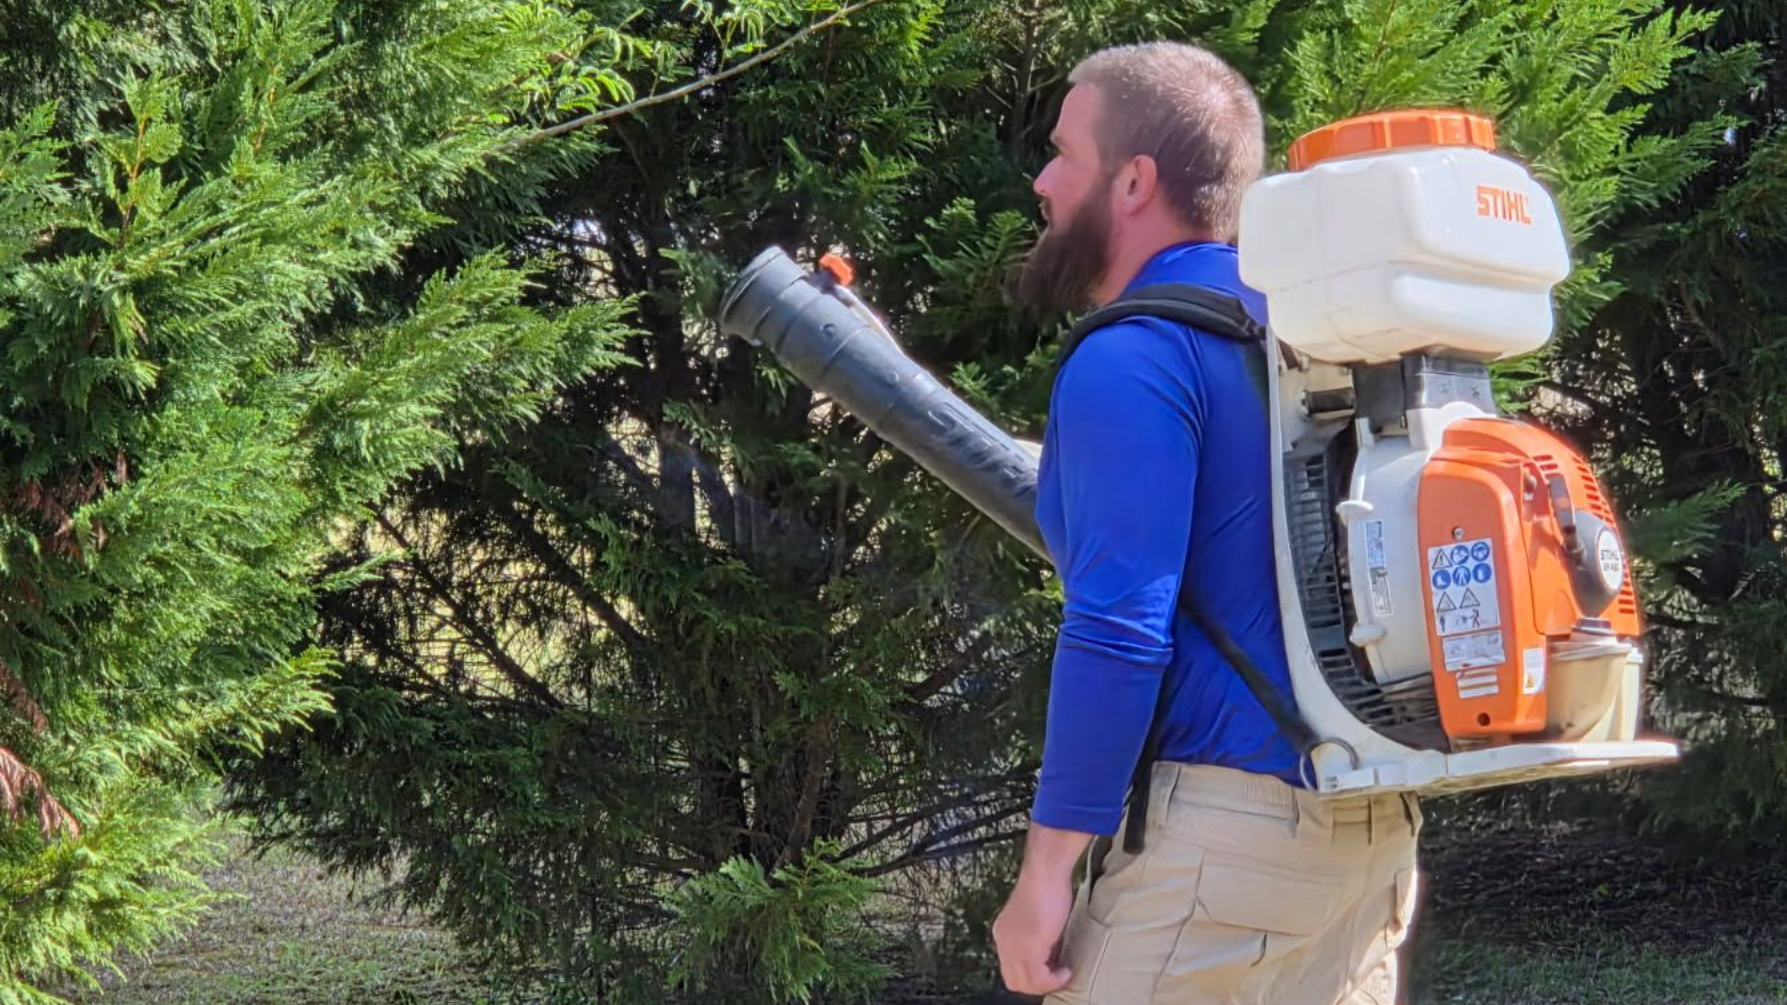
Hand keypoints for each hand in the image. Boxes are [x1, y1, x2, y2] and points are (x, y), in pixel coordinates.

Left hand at [992, 869, 1076, 995]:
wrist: (1046, 872)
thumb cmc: (1046, 886)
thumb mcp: (1037, 917)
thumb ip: (1037, 937)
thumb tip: (1050, 957)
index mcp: (1003, 933)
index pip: (1011, 968)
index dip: (1032, 975)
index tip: (1051, 971)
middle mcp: (1003, 941)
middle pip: (1014, 980)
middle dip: (1038, 985)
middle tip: (1058, 978)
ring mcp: (1014, 946)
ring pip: (1024, 983)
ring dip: (1047, 984)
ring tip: (1063, 974)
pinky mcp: (1028, 947)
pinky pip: (1038, 978)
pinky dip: (1053, 980)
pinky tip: (1065, 970)